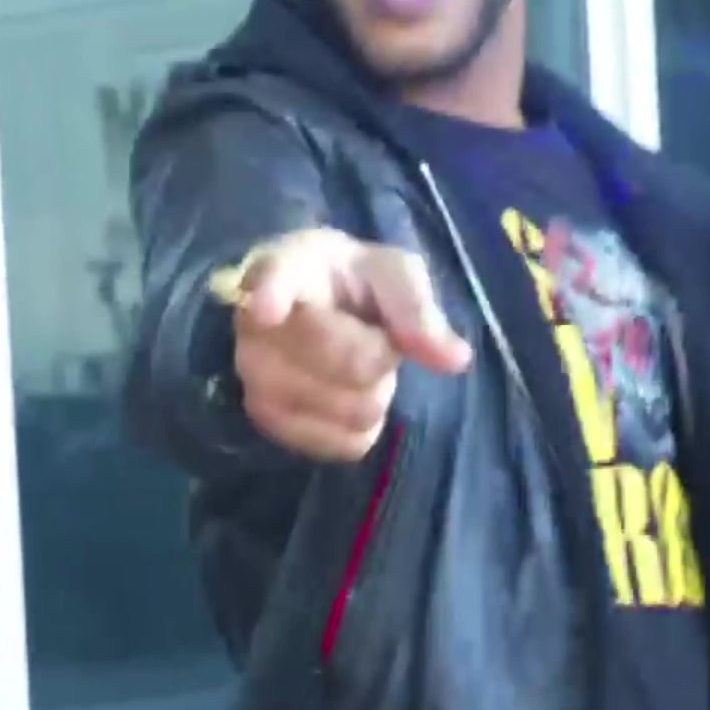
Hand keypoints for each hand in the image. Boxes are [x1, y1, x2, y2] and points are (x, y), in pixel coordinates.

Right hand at [215, 227, 472, 461]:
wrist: (311, 308)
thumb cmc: (352, 283)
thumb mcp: (393, 273)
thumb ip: (418, 309)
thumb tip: (455, 360)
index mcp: (289, 266)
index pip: (274, 279)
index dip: (271, 295)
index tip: (267, 309)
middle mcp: (256, 324)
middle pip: (347, 361)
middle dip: (381, 354)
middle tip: (369, 334)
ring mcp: (254, 376)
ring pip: (349, 408)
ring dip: (373, 392)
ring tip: (355, 363)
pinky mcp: (268, 420)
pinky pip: (341, 443)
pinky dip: (362, 427)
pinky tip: (345, 396)